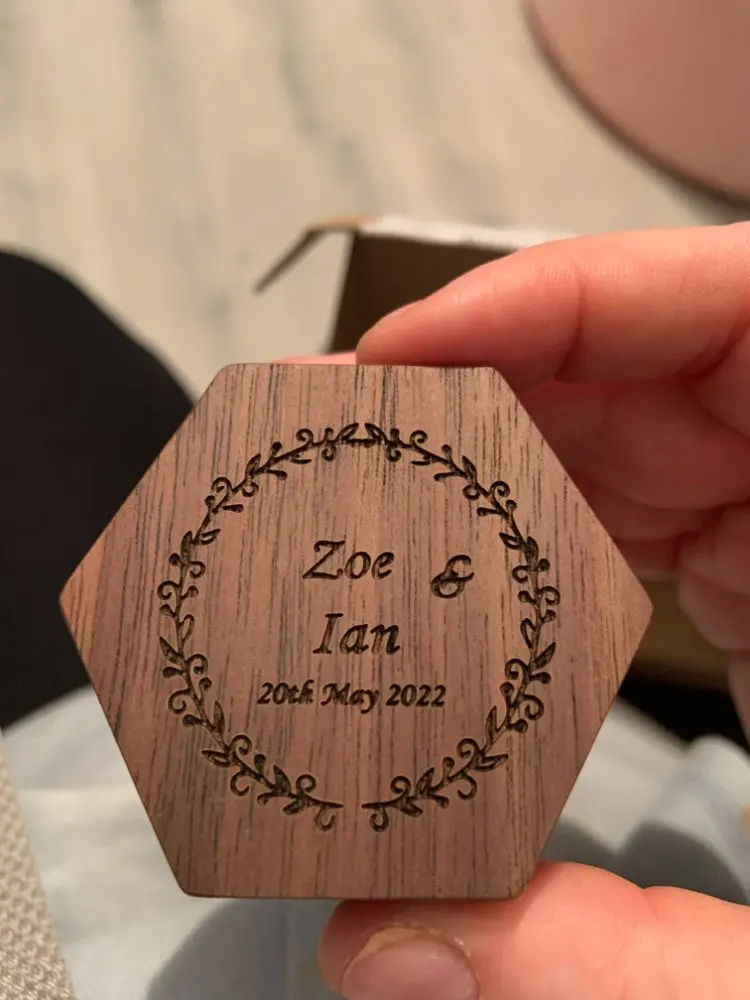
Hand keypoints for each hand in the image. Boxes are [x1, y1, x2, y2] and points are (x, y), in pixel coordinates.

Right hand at [313, 224, 749, 998]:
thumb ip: (620, 957)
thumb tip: (380, 943)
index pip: (740, 312)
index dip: (568, 299)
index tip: (409, 349)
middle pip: (644, 370)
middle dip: (478, 381)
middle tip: (332, 431)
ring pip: (620, 437)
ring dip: (484, 456)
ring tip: (360, 491)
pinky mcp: (743, 579)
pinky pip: (622, 510)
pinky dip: (524, 527)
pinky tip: (447, 564)